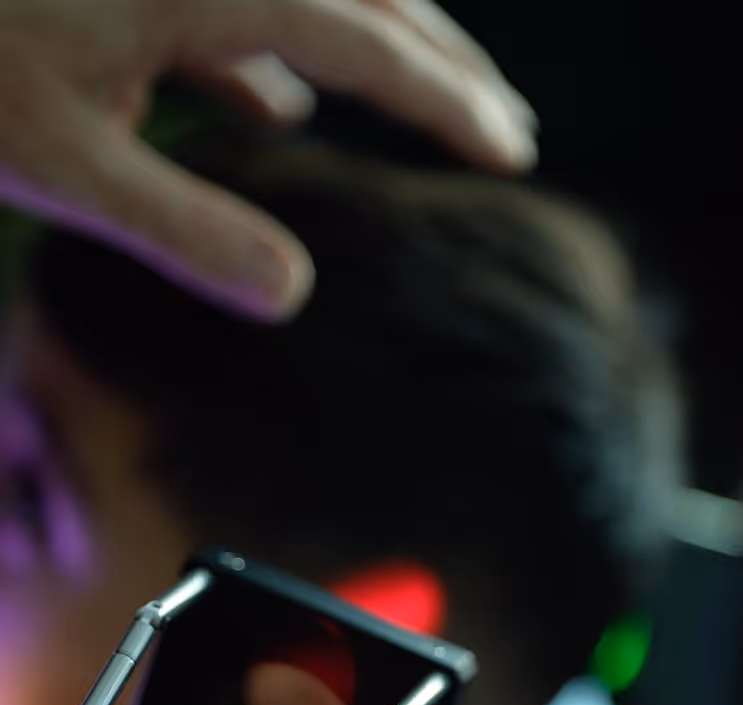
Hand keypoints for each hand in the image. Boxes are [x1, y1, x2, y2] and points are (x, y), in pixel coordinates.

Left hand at [0, 0, 537, 319]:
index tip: (511, 152)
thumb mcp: (61, 161)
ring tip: (424, 109)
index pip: (369, 42)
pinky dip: (273, 62)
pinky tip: (281, 109)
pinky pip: (236, 15)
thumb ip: (181, 226)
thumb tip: (292, 294)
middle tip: (506, 124)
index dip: (447, 101)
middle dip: (442, 63)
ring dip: (373, 54)